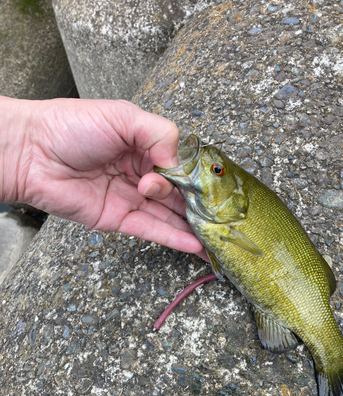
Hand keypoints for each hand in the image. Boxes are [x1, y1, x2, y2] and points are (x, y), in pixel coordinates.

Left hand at [1, 97, 203, 255]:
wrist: (32, 152)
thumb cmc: (71, 126)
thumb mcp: (123, 116)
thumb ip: (159, 135)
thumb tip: (177, 166)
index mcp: (144, 146)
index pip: (181, 164)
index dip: (198, 176)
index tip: (216, 187)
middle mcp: (140, 173)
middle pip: (178, 193)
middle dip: (200, 205)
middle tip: (224, 217)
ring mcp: (130, 198)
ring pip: (168, 214)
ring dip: (193, 226)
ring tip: (218, 236)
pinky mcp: (118, 219)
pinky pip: (151, 230)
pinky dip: (174, 238)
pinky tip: (196, 244)